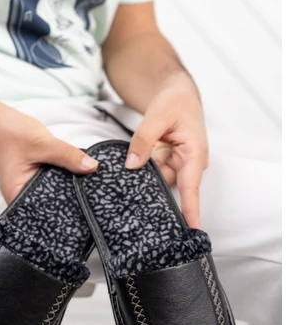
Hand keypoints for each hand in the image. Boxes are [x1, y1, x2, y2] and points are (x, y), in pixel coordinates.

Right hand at [0, 102, 97, 203]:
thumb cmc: (13, 133)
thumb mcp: (43, 144)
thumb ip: (68, 156)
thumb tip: (93, 167)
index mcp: (17, 195)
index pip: (45, 212)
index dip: (66, 209)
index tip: (86, 205)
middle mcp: (21, 197)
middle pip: (51, 205)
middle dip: (70, 199)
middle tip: (92, 195)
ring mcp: (28, 189)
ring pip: (54, 194)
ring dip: (68, 188)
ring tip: (87, 186)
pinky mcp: (35, 180)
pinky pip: (53, 184)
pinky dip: (63, 180)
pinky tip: (76, 176)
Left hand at [125, 74, 208, 227]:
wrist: (177, 93)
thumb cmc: (174, 101)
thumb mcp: (157, 116)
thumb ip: (143, 140)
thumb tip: (131, 165)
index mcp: (194, 152)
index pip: (191, 187)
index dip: (190, 210)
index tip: (191, 231)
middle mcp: (190, 162)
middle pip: (172, 187)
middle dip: (155, 194)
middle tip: (134, 202)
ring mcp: (180, 163)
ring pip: (161, 180)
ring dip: (147, 179)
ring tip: (129, 178)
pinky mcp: (170, 162)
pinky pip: (156, 173)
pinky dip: (145, 171)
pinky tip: (133, 171)